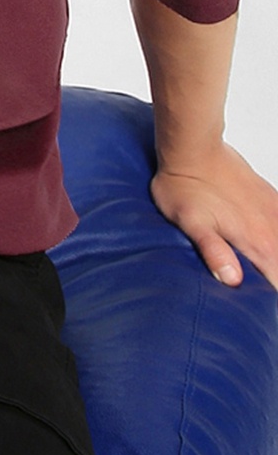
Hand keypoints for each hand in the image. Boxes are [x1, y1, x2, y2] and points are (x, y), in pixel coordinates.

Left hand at [151, 141, 277, 288]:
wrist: (194, 147)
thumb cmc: (186, 185)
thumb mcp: (191, 223)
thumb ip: (214, 252)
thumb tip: (233, 280)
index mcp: (257, 243)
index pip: (276, 284)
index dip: (269, 300)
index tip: (259, 307)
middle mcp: (273, 231)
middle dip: (272, 281)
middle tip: (258, 293)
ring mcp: (274, 214)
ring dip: (273, 261)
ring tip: (261, 272)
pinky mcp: (271, 200)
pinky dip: (276, 240)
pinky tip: (266, 245)